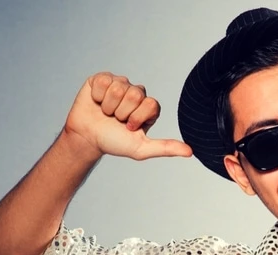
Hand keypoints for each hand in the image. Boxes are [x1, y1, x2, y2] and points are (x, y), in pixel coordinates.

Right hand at [62, 72, 192, 160]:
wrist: (87, 138)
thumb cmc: (114, 142)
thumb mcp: (141, 149)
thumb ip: (166, 148)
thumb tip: (191, 152)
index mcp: (149, 106)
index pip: (151, 104)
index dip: (137, 118)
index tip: (129, 127)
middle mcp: (137, 93)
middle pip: (136, 94)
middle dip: (122, 112)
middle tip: (116, 120)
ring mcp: (120, 84)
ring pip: (118, 88)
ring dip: (109, 106)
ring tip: (105, 113)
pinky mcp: (102, 79)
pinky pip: (104, 81)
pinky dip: (97, 96)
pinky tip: (96, 103)